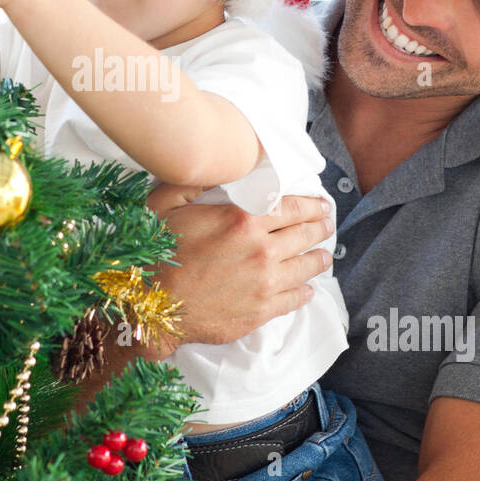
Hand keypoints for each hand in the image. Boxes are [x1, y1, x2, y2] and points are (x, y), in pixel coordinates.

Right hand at [145, 186, 335, 345]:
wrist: (152, 307)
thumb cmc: (156, 254)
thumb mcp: (165, 205)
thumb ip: (193, 183)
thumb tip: (214, 170)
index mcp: (242, 221)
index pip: (291, 207)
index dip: (310, 204)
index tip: (321, 204)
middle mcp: (261, 250)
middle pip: (304, 235)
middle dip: (320, 227)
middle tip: (327, 224)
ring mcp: (264, 283)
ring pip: (305, 267)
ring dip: (319, 258)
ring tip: (324, 254)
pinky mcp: (261, 310)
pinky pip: (294, 299)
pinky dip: (305, 292)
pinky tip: (307, 289)